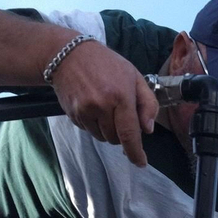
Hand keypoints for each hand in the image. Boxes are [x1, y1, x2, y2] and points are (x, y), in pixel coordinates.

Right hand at [50, 40, 159, 167]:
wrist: (69, 55)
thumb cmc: (107, 64)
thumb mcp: (134, 77)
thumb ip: (147, 103)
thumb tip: (148, 129)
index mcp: (121, 96)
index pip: (129, 133)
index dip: (135, 152)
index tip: (140, 163)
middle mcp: (101, 105)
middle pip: (116, 139)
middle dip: (122, 133)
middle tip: (120, 113)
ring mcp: (85, 111)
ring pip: (102, 137)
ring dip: (108, 130)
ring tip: (105, 107)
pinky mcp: (73, 114)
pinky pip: (89, 130)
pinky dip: (94, 124)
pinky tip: (93, 105)